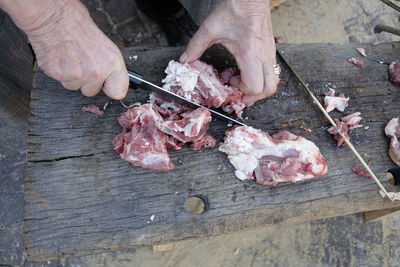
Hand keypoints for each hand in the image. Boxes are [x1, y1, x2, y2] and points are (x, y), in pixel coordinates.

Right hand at [0, 0, 127, 98]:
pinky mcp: (59, 75)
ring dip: (71, 76)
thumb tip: (110, 77)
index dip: (110, 88)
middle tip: (81, 62)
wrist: (53, 16)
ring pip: (74, 86)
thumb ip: (107, 65)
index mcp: (111, 61)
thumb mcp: (104, 44)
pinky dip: (59, 72)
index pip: (118, 92)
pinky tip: (61, 57)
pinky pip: (60, 81)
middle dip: (86, 80)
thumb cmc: (77, 24)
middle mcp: (96, 70)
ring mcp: (77, 74)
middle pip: (91, 91)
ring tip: (70, 57)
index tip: (107, 85)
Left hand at [179, 0, 277, 104]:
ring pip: (273, 81)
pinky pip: (271, 71)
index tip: (230, 85)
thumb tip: (185, 60)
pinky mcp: (271, 49)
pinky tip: (246, 70)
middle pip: (268, 89)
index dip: (242, 92)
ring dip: (259, 88)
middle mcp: (264, 56)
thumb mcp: (210, 28)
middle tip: (239, 93)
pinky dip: (261, 77)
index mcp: (250, 53)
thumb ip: (196, 46)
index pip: (254, 87)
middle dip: (253, 96)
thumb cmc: (236, 8)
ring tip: (243, 83)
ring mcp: (270, 53)